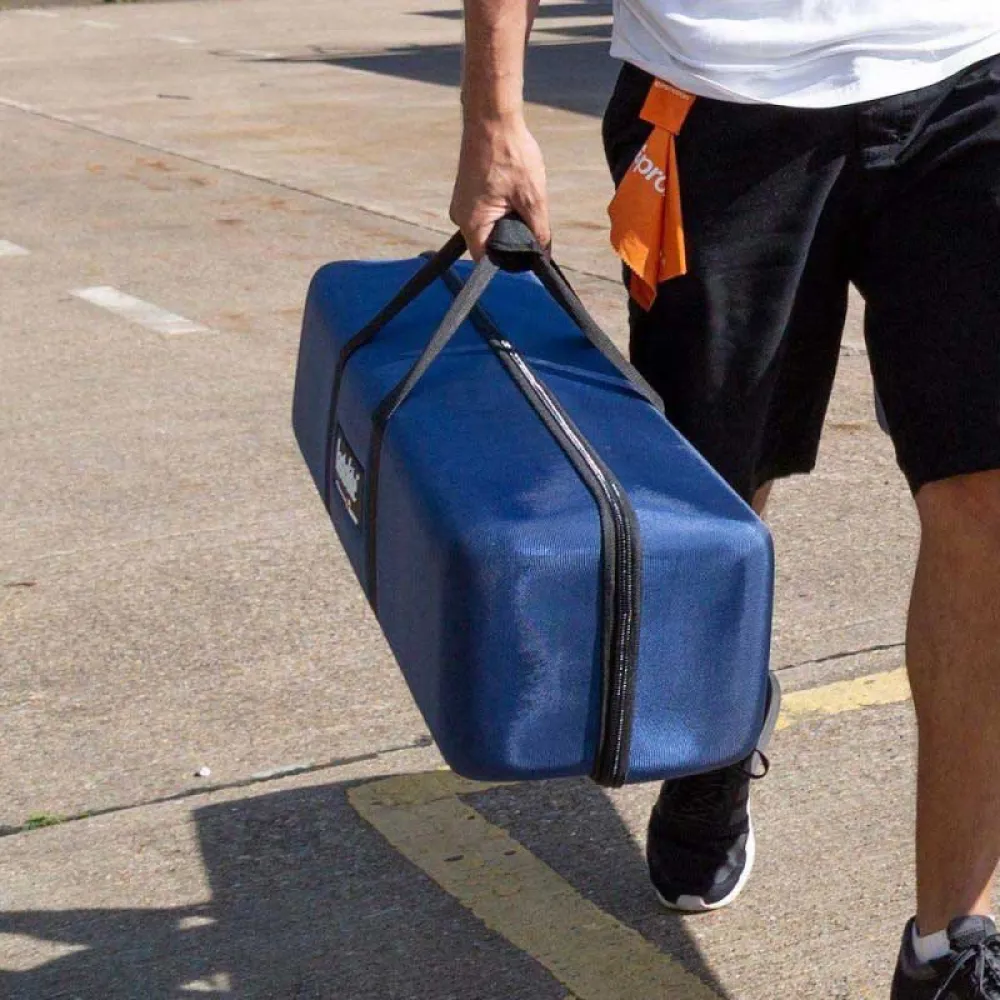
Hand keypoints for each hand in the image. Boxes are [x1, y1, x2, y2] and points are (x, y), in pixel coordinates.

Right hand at [450, 115, 550, 259]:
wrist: (491, 116)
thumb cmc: (509, 153)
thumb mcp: (533, 198)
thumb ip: (539, 232)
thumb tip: (544, 254)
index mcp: (471, 224)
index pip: (487, 261)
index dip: (510, 261)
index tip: (528, 253)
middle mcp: (461, 217)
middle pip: (490, 244)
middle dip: (513, 236)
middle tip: (530, 216)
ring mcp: (463, 203)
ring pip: (491, 226)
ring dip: (510, 219)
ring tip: (522, 196)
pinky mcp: (468, 192)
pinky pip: (487, 211)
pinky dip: (504, 206)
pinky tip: (514, 188)